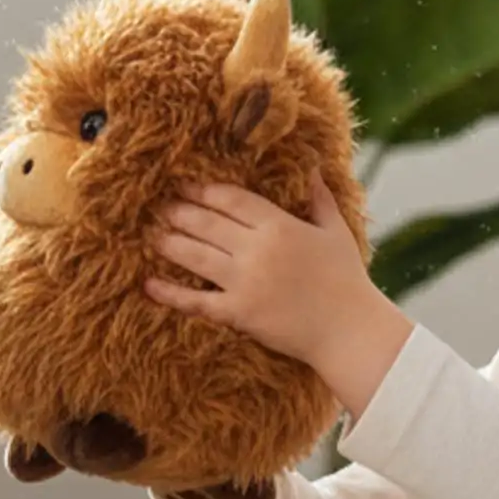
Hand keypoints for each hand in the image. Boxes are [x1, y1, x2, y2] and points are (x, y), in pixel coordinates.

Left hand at [145, 172, 413, 418]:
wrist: (349, 331)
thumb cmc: (346, 280)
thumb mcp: (335, 231)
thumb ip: (319, 198)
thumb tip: (313, 167)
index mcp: (280, 226)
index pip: (231, 199)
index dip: (204, 190)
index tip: (184, 184)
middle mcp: (258, 250)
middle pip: (207, 224)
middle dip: (180, 212)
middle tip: (158, 206)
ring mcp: (245, 282)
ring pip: (196, 256)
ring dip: (170, 243)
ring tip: (151, 234)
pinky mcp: (238, 313)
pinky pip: (196, 301)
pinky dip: (170, 293)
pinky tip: (149, 284)